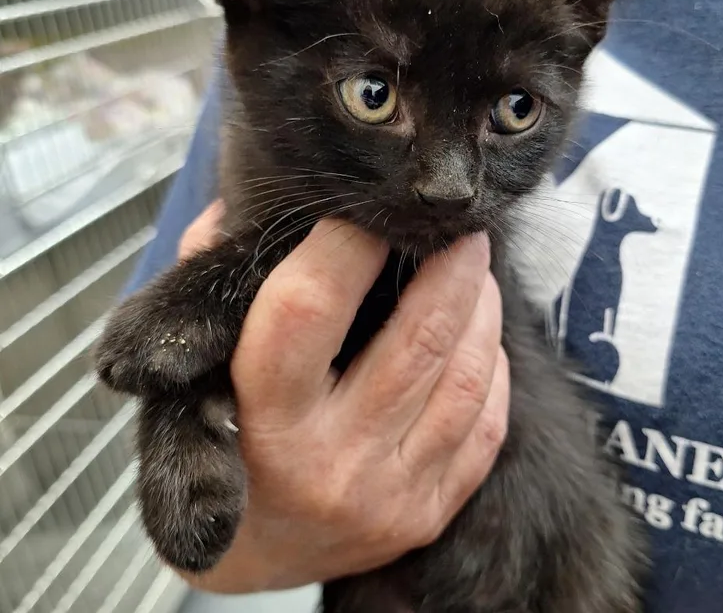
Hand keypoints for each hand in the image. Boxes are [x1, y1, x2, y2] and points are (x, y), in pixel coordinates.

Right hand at [177, 202, 508, 592]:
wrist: (253, 552)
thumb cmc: (219, 443)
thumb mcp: (194, 367)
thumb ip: (211, 282)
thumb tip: (241, 207)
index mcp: (262, 418)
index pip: (309, 309)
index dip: (345, 244)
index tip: (367, 206)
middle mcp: (331, 462)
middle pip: (416, 340)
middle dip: (449, 267)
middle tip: (460, 227)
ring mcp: (390, 495)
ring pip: (463, 378)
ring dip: (481, 308)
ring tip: (474, 269)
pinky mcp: (428, 514)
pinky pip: (485, 424)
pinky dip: (490, 365)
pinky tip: (479, 334)